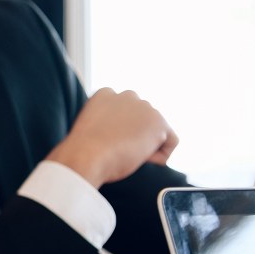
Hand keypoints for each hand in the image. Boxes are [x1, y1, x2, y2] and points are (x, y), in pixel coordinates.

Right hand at [46, 87, 177, 186]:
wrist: (85, 155)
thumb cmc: (83, 151)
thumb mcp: (91, 130)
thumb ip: (107, 124)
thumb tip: (122, 135)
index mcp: (106, 94)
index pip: (125, 113)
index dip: (119, 133)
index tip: (105, 143)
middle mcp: (127, 95)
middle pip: (143, 120)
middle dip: (135, 136)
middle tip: (116, 150)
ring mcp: (145, 107)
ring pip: (155, 132)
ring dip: (145, 146)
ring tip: (125, 154)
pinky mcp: (158, 122)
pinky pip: (171, 142)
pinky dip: (160, 156)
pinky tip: (141, 159)